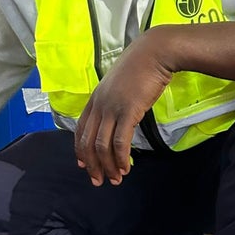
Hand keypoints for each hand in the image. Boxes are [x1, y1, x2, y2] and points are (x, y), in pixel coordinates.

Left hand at [74, 31, 173, 185]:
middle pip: (88, 142)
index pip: (80, 131)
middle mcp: (99, 106)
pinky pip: (120, 142)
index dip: (80, 151)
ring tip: (116, 179)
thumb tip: (116, 120)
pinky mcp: (128, 112)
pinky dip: (121, 158)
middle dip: (92, 165)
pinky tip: (126, 168)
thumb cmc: (140, 68)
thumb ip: (113, 102)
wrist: (154, 53)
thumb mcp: (119, 86)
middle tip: (98, 181)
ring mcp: (112, 109)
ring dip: (108, 166)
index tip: (83, 166)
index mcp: (94, 99)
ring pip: (102, 146)